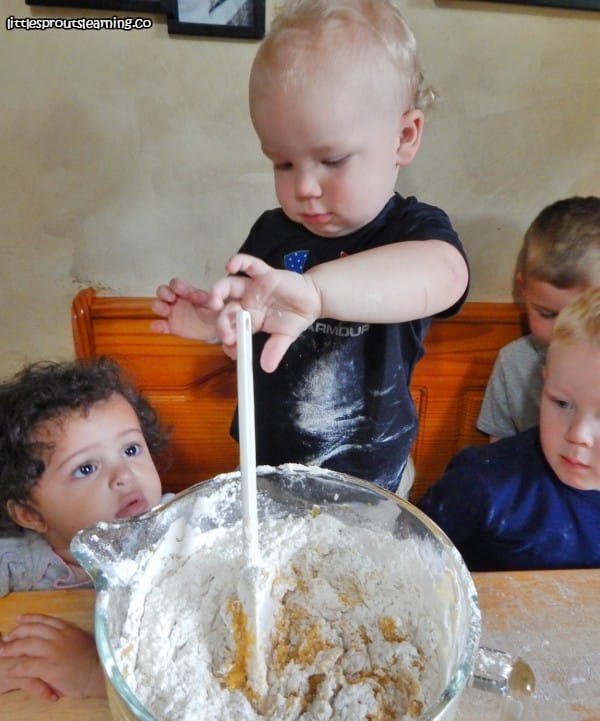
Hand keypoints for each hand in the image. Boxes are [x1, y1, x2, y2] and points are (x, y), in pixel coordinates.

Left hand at [0, 614, 105, 698]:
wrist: (101, 673)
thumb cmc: (94, 659)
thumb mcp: (80, 640)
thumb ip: (67, 637)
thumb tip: (54, 638)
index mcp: (68, 629)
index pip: (45, 620)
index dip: (30, 618)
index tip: (19, 618)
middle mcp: (60, 636)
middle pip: (33, 629)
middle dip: (17, 632)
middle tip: (6, 637)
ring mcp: (55, 650)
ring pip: (27, 644)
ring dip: (12, 648)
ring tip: (2, 652)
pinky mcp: (50, 666)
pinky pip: (28, 665)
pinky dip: (17, 667)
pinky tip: (11, 671)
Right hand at [150, 278, 218, 341]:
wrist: (217, 327)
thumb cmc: (216, 311)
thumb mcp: (216, 303)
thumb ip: (210, 298)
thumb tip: (200, 297)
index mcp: (187, 292)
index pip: (176, 284)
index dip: (179, 286)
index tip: (189, 294)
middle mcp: (177, 300)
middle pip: (162, 291)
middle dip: (164, 293)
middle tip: (172, 298)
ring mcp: (173, 313)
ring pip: (157, 305)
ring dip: (159, 306)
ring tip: (167, 311)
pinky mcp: (172, 327)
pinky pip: (160, 325)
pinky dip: (157, 326)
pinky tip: (159, 327)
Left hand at [207, 254, 321, 371]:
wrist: (313, 300)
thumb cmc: (296, 317)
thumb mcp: (285, 338)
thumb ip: (275, 350)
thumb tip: (268, 368)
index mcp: (249, 318)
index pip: (232, 327)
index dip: (228, 337)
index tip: (230, 349)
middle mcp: (246, 301)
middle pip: (225, 308)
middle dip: (223, 322)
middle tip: (226, 333)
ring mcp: (252, 286)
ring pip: (229, 285)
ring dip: (218, 292)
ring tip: (215, 303)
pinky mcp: (263, 273)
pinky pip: (248, 263)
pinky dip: (238, 262)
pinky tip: (230, 267)